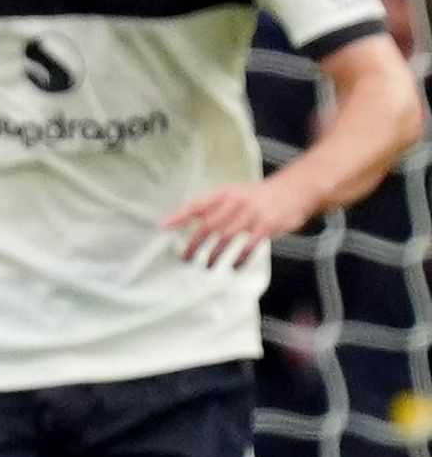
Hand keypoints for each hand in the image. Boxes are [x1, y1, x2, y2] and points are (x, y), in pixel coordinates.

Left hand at [160, 173, 312, 270]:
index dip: (179, 215)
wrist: (294, 191)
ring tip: (206, 265)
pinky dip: (239, 258)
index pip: (197, 204)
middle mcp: (236, 201)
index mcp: (224, 193)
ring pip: (227, 237)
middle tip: (185, 258)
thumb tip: (184, 221)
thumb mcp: (233, 193)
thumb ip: (212, 206)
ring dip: (214, 254)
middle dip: (195, 244)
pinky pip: (249, 245)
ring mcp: (252, 213)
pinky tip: (233, 266)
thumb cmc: (257, 196)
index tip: (163, 226)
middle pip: (209, 225)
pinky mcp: (267, 225)